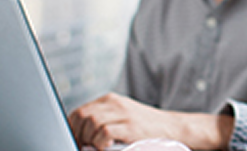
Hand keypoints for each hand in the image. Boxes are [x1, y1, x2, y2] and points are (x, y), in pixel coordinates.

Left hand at [68, 92, 234, 150]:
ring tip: (96, 147)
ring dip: (89, 139)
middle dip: (77, 134)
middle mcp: (115, 103)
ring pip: (91, 122)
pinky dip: (100, 142)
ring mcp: (123, 113)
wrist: (174, 128)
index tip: (72, 139)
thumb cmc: (146, 128)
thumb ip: (103, 121)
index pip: (79, 111)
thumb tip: (80, 135)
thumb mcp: (122, 118)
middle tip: (81, 146)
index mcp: (110, 100)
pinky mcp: (131, 125)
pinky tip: (105, 147)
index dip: (71, 128)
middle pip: (81, 115)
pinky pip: (105, 131)